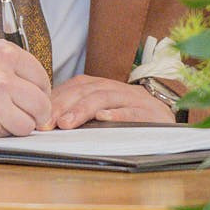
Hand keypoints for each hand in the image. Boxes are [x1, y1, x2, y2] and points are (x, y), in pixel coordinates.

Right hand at [0, 37, 51, 135]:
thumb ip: (6, 60)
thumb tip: (31, 77)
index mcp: (3, 53)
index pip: (41, 76)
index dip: (41, 90)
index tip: (37, 97)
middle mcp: (2, 75)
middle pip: (41, 101)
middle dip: (39, 112)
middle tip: (33, 116)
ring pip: (29, 122)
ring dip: (22, 125)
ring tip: (9, 121)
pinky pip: (9, 134)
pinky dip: (4, 133)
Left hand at [48, 76, 175, 128]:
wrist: (170, 122)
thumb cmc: (132, 121)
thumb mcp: (104, 115)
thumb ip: (81, 114)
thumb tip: (51, 123)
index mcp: (105, 87)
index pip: (75, 86)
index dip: (56, 100)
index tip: (39, 118)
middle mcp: (119, 89)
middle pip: (87, 90)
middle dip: (64, 105)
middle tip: (48, 123)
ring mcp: (136, 99)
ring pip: (106, 97)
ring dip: (84, 109)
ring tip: (67, 123)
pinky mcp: (153, 113)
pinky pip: (134, 111)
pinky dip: (118, 114)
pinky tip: (104, 118)